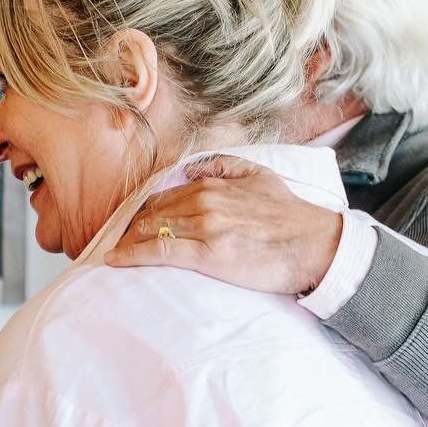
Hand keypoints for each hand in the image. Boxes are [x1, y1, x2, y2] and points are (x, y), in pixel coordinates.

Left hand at [105, 156, 342, 296]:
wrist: (315, 244)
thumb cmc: (290, 215)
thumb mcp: (259, 175)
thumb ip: (224, 165)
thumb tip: (193, 165)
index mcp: (212, 183)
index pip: (164, 196)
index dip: (144, 211)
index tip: (132, 224)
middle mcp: (204, 201)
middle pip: (152, 213)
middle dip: (130, 227)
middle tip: (115, 242)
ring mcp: (205, 227)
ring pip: (152, 230)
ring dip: (126, 242)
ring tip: (112, 253)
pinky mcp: (208, 254)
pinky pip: (160, 251)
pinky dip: (133, 255)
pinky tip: (116, 261)